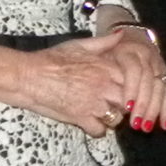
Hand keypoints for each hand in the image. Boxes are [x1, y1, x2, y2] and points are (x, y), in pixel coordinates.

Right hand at [23, 36, 140, 137]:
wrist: (29, 76)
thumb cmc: (51, 59)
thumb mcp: (79, 45)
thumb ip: (104, 42)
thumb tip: (121, 34)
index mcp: (107, 67)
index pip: (135, 81)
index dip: (133, 87)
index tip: (125, 89)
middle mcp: (104, 86)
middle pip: (130, 101)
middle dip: (125, 105)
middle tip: (116, 104)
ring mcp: (94, 104)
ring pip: (117, 118)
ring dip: (112, 119)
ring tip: (103, 114)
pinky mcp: (81, 118)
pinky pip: (99, 131)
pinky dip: (97, 130)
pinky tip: (91, 123)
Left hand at [95, 25, 165, 132]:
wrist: (130, 36)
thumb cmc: (109, 50)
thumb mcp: (101, 49)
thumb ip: (101, 50)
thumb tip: (104, 53)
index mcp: (129, 51)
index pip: (134, 70)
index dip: (131, 89)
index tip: (126, 107)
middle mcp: (146, 57)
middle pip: (148, 81)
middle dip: (143, 104)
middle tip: (136, 124)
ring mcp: (158, 65)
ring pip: (160, 88)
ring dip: (155, 109)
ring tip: (146, 127)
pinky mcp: (164, 74)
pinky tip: (165, 125)